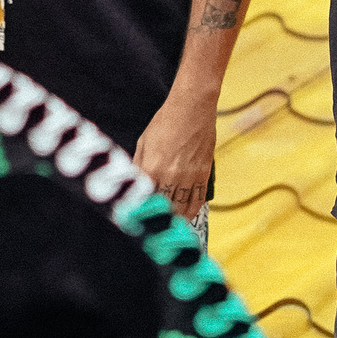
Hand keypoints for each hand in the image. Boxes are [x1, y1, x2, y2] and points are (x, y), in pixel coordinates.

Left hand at [132, 91, 216, 220]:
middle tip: (151, 228)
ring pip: (181, 209)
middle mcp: (171, 176)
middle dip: (156, 219)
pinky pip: (197, 200)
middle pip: (163, 208)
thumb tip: (133, 183)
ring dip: (174, 219)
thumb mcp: (143, 142)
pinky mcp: (203, 175)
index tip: (133, 221)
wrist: (192, 109)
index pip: (143, 199)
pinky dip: (190, 211)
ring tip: (167, 227)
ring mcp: (189, 177)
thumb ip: (139, 165)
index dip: (138, 212)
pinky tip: (184, 216)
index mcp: (152, 168)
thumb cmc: (165, 122)